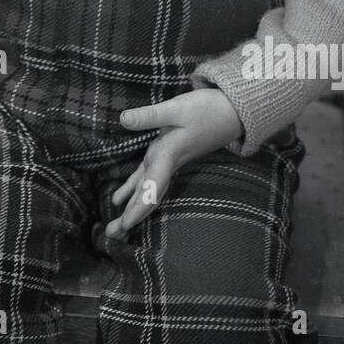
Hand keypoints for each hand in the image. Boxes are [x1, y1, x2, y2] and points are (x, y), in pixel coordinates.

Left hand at [104, 88, 242, 240]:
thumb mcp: (178, 108)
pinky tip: (118, 199)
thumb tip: (123, 119)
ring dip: (130, 208)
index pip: (152, 187)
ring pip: (146, 190)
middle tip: (111, 236)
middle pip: (148, 196)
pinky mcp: (167, 154)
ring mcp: (167, 161)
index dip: (139, 207)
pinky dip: (132, 189)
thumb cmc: (208, 109)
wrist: (232, 112)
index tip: (126, 225)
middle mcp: (167, 163)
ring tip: (113, 228)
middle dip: (131, 216)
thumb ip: (150, 116)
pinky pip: (147, 178)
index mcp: (169, 155)